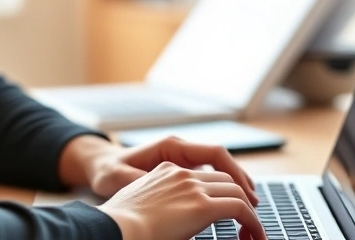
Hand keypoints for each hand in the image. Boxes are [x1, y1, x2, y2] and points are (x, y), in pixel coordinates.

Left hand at [60, 135, 256, 203]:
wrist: (99, 165)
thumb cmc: (107, 171)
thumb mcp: (119, 178)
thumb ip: (140, 181)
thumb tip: (157, 189)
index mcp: (170, 148)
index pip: (214, 154)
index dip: (234, 172)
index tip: (246, 193)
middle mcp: (178, 150)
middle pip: (221, 161)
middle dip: (240, 181)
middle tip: (255, 205)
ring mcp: (179, 159)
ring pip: (217, 168)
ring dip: (234, 184)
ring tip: (250, 206)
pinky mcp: (177, 169)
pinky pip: (207, 175)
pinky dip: (221, 187)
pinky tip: (228, 203)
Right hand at [98, 161, 266, 239]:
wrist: (116, 228)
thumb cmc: (120, 223)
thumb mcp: (139, 203)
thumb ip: (157, 205)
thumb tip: (165, 221)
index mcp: (165, 170)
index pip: (203, 174)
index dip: (220, 190)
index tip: (227, 208)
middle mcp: (181, 173)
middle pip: (225, 179)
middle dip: (240, 199)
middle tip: (245, 223)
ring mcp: (193, 187)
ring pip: (236, 192)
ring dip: (249, 213)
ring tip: (253, 233)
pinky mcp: (202, 206)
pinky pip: (240, 209)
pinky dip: (253, 223)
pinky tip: (255, 237)